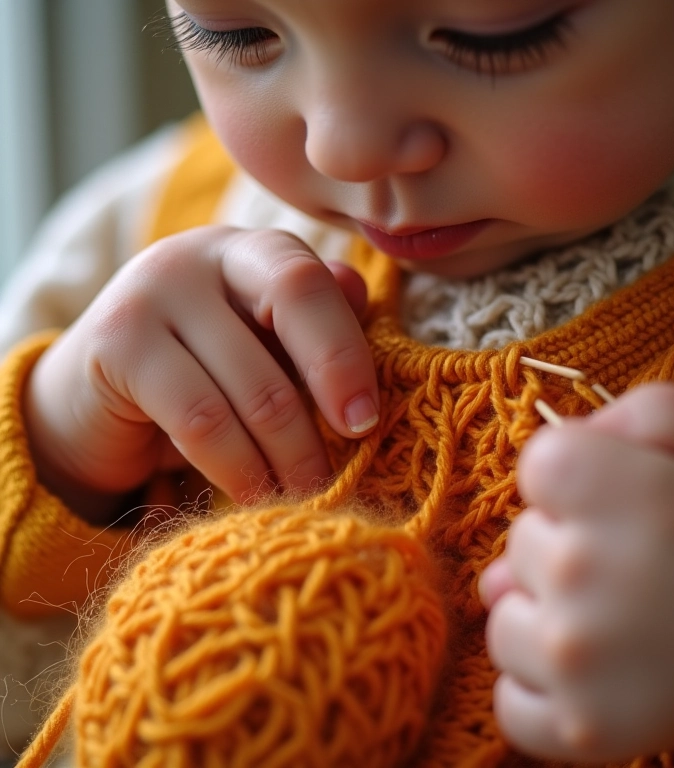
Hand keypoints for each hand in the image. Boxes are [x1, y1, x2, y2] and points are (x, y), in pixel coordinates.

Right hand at [23, 227, 378, 520]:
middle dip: (328, 393)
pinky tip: (252, 493)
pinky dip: (237, 467)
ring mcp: (151, 292)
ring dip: (286, 455)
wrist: (94, 403)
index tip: (365, 422)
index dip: (346, 351)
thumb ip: (313, 323)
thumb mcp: (263, 350)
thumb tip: (359, 291)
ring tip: (301, 493)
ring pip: (252, 384)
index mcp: (251, 249)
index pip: (312, 280)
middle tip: (336, 469)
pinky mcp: (114, 344)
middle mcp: (202, 255)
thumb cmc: (202, 376)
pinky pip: (201, 419)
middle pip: (290, 304)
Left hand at [480, 383, 673, 761]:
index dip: (581, 475)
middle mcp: (583, 573)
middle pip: (522, 542)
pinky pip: (513, 704)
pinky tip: (598, 674)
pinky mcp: (586, 729)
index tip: (623, 496)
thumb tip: (555, 449)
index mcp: (620, 490)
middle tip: (642, 564)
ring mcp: (578, 660)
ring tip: (623, 620)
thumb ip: (644, 415)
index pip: (538, 464)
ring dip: (549, 617)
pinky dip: (544, 691)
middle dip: (567, 544)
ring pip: (507, 620)